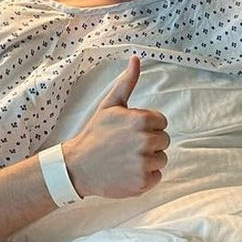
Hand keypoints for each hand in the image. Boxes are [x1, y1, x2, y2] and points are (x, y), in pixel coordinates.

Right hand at [62, 56, 169, 198]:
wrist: (77, 167)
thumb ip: (127, 82)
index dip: (148, 126)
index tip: (130, 132)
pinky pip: (157, 177)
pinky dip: (145, 177)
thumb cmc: (95, 134)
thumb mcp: (110, 105)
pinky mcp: (142, 183)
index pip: (162, 122)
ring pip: (161, 159)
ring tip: (127, 159)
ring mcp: (143, 163)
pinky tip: (128, 172)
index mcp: (140, 120)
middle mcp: (144, 141)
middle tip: (127, 146)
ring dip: (148, 160)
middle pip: (164, 141)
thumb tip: (136, 58)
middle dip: (149, 143)